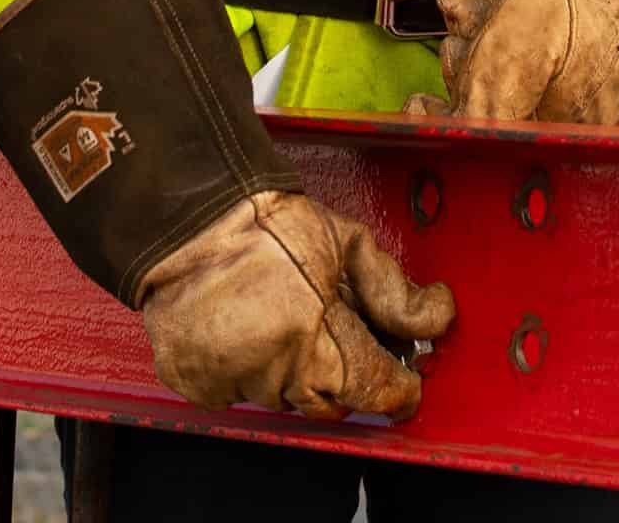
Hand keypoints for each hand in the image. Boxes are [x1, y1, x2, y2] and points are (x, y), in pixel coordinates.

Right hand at [136, 190, 454, 420]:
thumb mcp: (344, 242)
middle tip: (342, 336)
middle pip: (330, 403)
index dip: (398, 388)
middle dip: (345, 377)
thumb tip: (433, 320)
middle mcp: (269, 369)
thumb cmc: (264, 223)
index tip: (406, 383)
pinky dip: (252, 370)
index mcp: (310, 334)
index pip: (372, 388)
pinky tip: (251, 329)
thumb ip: (391, 290)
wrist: (185, 215)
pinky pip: (240, 394)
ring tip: (286, 317)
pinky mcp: (196, 384)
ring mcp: (228, 381)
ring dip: (295, 371)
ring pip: (285, 399)